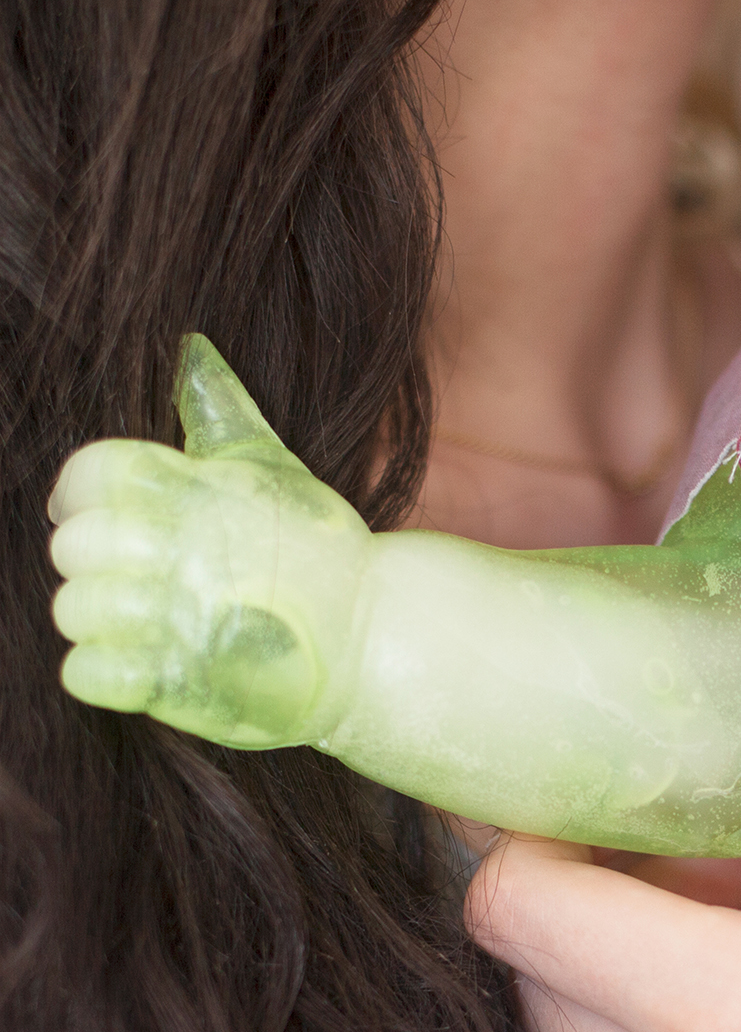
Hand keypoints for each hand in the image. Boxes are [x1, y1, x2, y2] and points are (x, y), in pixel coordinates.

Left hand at [48, 335, 374, 749]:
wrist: (374, 641)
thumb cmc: (321, 552)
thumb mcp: (273, 469)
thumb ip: (220, 410)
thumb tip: (191, 349)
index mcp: (196, 491)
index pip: (92, 473)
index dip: (83, 492)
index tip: (100, 514)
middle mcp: (181, 550)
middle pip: (75, 544)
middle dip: (92, 561)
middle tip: (128, 574)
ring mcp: (178, 618)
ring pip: (75, 608)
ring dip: (98, 617)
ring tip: (137, 622)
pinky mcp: (177, 681)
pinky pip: (89, 670)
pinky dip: (99, 667)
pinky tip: (134, 661)